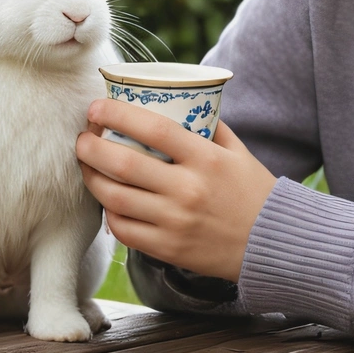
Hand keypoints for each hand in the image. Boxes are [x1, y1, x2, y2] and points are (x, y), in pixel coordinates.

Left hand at [76, 99, 277, 282]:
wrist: (271, 242)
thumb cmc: (253, 190)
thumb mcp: (236, 151)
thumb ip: (208, 128)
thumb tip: (177, 104)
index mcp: (205, 158)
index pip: (153, 128)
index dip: (117, 115)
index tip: (96, 107)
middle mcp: (187, 189)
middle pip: (123, 164)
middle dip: (91, 147)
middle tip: (82, 138)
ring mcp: (174, 221)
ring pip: (115, 198)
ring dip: (92, 178)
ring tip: (87, 166)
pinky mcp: (167, 248)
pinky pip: (124, 229)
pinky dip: (109, 213)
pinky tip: (108, 200)